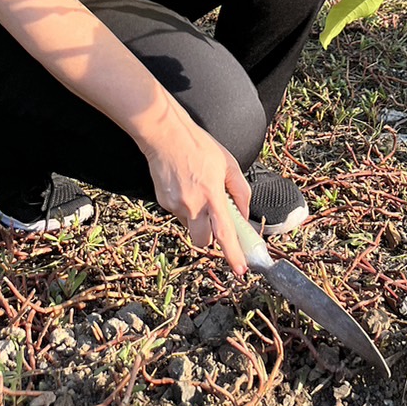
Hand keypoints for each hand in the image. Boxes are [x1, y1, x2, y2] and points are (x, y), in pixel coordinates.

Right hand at [145, 112, 251, 275]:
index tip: (240, 270)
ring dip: (197, 218)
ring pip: (190, 226)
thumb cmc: (198, 145)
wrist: (165, 135)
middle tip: (215, 218)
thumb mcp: (229, 164)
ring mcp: (175, 206)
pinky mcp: (163, 203)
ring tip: (197, 191)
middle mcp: (193, 205)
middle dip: (211, 236)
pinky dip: (185, 206)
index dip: (233, 254)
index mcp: (212, 195)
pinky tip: (185, 185)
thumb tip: (243, 213)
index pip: (224, 233)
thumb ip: (240, 191)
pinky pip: (178, 214)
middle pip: (203, 241)